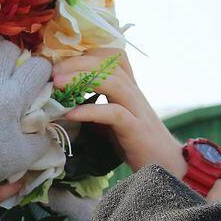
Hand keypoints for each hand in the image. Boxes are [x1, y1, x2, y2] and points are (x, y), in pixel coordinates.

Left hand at [53, 49, 183, 176]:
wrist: (167, 167)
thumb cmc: (137, 144)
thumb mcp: (114, 120)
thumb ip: (96, 108)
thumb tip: (65, 104)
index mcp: (130, 88)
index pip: (113, 57)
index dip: (88, 53)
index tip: (63, 60)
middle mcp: (135, 93)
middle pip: (110, 64)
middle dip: (79, 62)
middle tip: (53, 70)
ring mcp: (137, 110)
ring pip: (114, 82)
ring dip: (83, 79)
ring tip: (58, 84)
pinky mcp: (136, 129)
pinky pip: (114, 113)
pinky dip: (90, 111)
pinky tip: (70, 114)